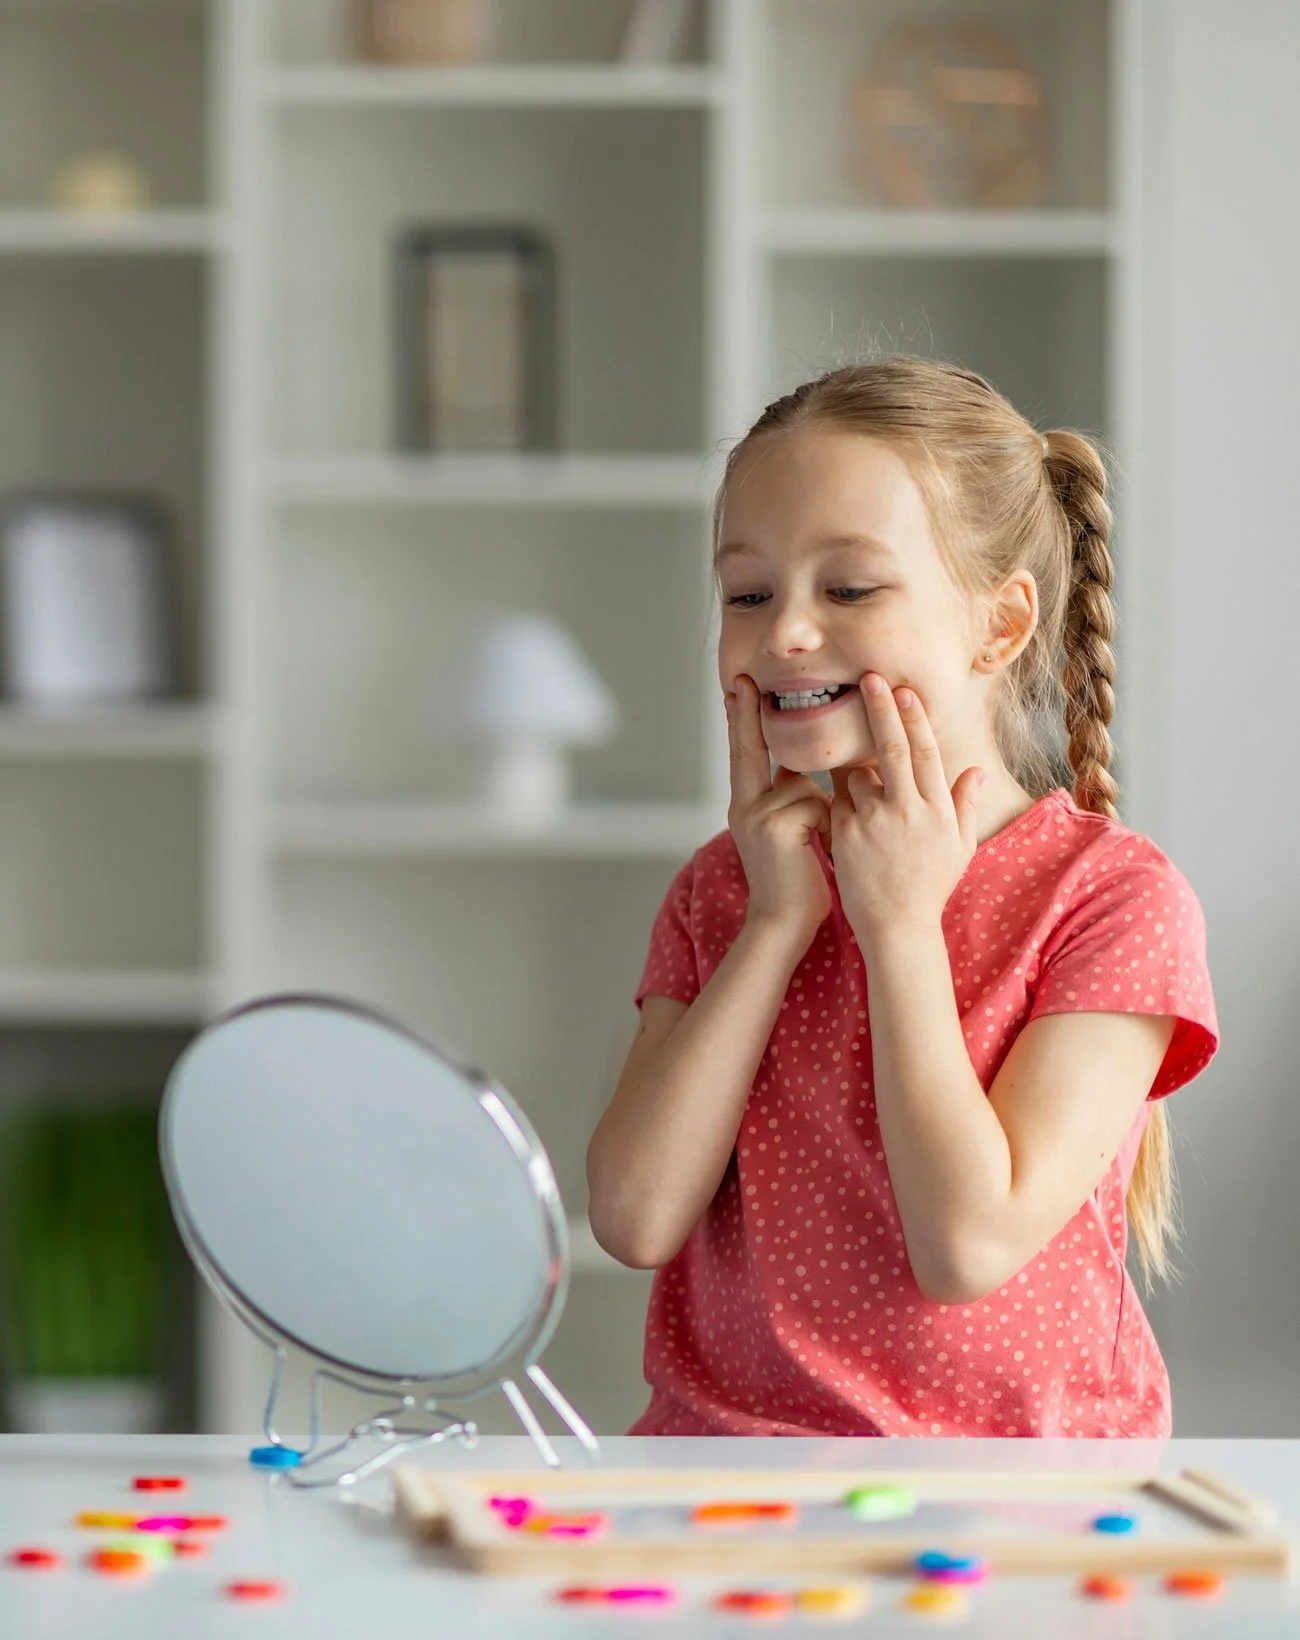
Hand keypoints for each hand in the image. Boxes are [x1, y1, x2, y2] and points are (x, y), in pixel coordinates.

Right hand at [725, 675, 832, 940]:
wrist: (784, 925)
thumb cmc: (798, 883)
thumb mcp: (790, 834)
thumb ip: (792, 799)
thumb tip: (805, 770)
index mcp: (745, 807)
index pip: (745, 753)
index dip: (741, 720)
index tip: (737, 688)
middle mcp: (743, 806)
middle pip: (749, 749)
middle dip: (746, 714)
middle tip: (742, 682)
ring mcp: (755, 815)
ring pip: (803, 783)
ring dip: (823, 809)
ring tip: (817, 848)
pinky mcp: (774, 826)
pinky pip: (814, 801)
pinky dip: (828, 823)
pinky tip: (820, 852)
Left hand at [830, 674, 984, 945]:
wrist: (897, 927)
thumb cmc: (930, 886)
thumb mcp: (959, 847)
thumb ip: (965, 804)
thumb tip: (975, 770)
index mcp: (937, 809)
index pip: (925, 751)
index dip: (914, 717)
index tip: (903, 689)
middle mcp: (906, 810)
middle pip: (890, 747)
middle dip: (880, 708)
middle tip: (868, 678)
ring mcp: (873, 822)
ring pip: (857, 775)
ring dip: (857, 774)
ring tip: (865, 800)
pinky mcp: (845, 834)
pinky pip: (838, 800)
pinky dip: (841, 800)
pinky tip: (849, 819)